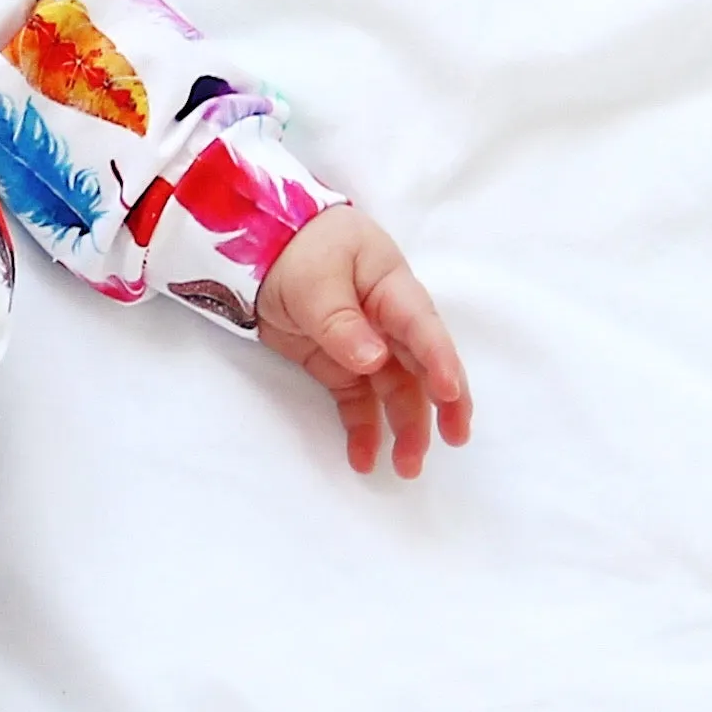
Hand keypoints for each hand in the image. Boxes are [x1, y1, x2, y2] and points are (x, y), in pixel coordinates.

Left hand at [255, 206, 473, 477]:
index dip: (440, 361)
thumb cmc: (297, 246)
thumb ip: (342, 321)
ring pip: (395, 391)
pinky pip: (358, 402)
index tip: (450, 394)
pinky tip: (365, 459)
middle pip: (422, 366)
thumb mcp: (316, 279)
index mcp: (392, 289)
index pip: (423, 328)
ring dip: (405, 428)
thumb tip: (374, 360)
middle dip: (441, 405)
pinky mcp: (339, 365)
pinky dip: (363, 430)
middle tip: (454, 439)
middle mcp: (389, 321)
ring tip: (406, 467)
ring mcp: (365, 345)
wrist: (257, 243)